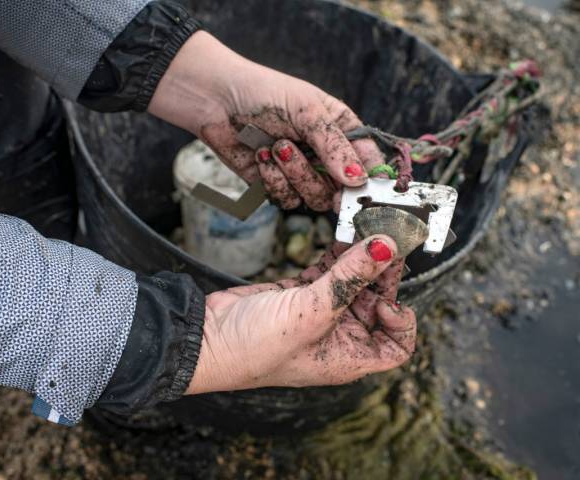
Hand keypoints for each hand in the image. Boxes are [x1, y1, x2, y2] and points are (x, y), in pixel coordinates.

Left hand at [149, 32, 384, 211]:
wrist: (217, 101)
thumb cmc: (264, 94)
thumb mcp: (307, 111)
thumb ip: (335, 146)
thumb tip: (358, 179)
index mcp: (342, 131)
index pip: (369, 162)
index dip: (369, 179)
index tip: (361, 188)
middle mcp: (326, 156)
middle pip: (342, 190)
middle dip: (319, 175)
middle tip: (304, 158)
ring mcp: (301, 173)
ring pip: (313, 198)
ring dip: (293, 174)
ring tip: (275, 146)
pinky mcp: (275, 186)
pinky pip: (285, 199)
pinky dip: (272, 180)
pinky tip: (260, 156)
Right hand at [185, 235, 415, 393]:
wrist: (207, 340)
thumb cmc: (257, 347)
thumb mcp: (312, 311)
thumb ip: (350, 277)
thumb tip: (386, 247)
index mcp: (349, 357)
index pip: (397, 345)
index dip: (401, 320)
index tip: (388, 294)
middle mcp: (339, 338)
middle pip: (376, 303)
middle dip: (381, 274)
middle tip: (385, 240)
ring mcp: (318, 315)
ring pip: (352, 284)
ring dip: (360, 259)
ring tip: (365, 230)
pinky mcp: (298, 295)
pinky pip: (328, 273)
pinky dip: (336, 255)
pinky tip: (341, 236)